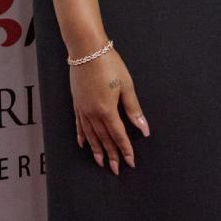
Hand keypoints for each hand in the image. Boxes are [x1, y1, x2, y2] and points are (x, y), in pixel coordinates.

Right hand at [69, 47, 148, 173]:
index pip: (119, 136)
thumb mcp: (126, 85)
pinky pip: (79, 125)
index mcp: (107, 110)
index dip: (126, 150)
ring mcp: (83, 109)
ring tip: (101, 163)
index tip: (130, 162)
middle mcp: (93, 114)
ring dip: (96, 150)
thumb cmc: (109, 64)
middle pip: (104, 139)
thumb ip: (134, 109)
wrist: (86, 50)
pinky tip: (83, 145)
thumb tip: (144, 129)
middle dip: (111, 155)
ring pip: (91, 136)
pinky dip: (82, 137)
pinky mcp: (77, 103)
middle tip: (116, 170)